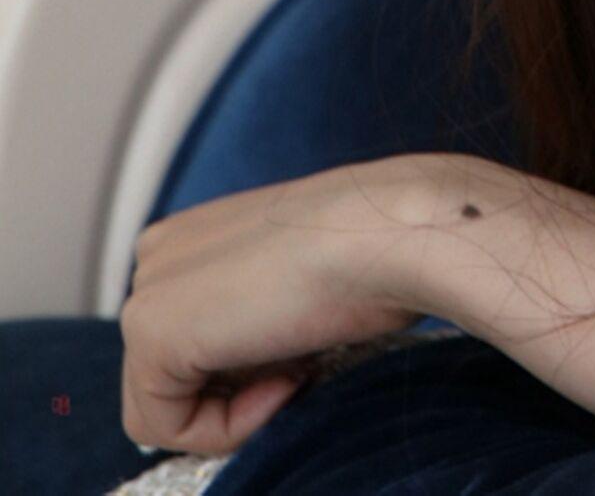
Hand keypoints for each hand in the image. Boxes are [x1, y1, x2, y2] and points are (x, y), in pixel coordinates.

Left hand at [119, 158, 434, 458]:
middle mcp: (156, 255)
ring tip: (296, 367)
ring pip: (163, 405)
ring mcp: (145, 291)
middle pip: (171, 374)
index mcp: (191, 236)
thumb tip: (240, 375)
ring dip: (234, 408)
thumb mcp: (293, 281)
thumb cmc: (365, 250)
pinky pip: (166, 424)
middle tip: (301, 360)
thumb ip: (249, 315)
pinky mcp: (149, 333)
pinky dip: (226, 426)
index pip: (188, 342)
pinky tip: (281, 379)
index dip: (247, 369)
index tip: (302, 347)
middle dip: (236, 387)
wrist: (385, 231)